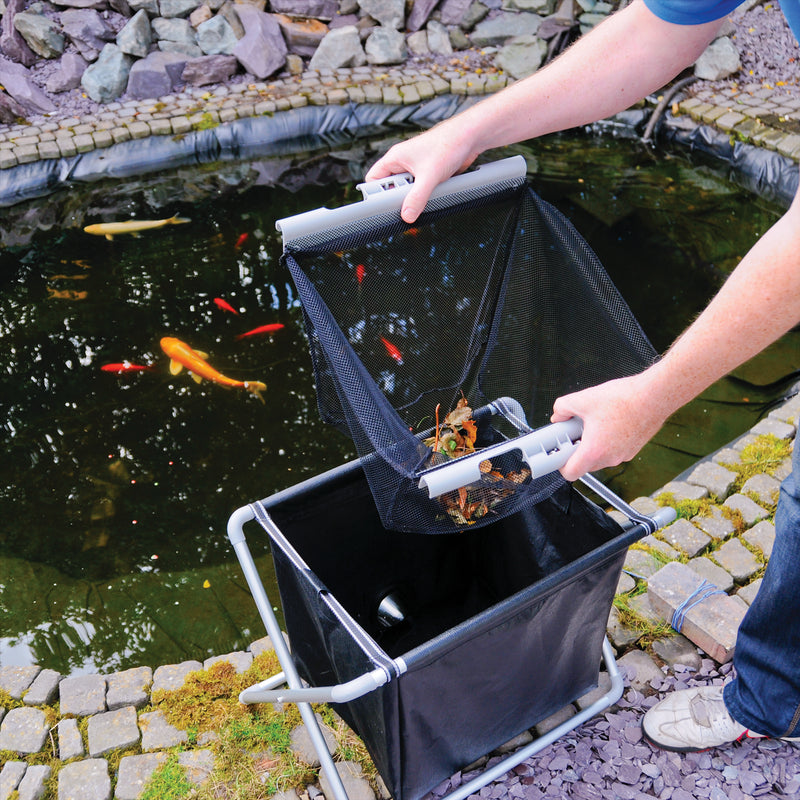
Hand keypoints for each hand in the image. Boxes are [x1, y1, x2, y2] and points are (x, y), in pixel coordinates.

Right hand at [365, 127, 477, 222]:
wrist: (470, 138)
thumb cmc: (448, 144)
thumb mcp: (429, 176)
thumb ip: (416, 198)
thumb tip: (407, 215)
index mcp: (395, 158)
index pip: (373, 178)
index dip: (375, 192)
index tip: (384, 204)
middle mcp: (404, 162)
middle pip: (391, 187)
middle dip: (398, 197)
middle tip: (407, 201)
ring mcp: (416, 169)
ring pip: (407, 190)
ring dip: (414, 196)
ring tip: (424, 193)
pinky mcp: (428, 174)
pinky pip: (421, 189)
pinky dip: (425, 194)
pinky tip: (433, 192)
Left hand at [551, 373, 669, 481]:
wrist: (655, 396)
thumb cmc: (624, 399)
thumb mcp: (583, 399)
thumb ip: (563, 407)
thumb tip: (558, 415)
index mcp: (594, 451)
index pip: (571, 473)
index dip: (561, 465)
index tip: (560, 452)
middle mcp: (610, 458)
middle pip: (585, 465)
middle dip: (577, 450)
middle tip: (575, 431)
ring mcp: (624, 455)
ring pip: (600, 457)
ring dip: (593, 445)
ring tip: (593, 423)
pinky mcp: (634, 448)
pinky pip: (614, 450)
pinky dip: (608, 441)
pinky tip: (609, 421)